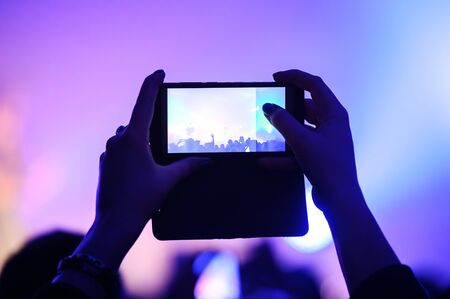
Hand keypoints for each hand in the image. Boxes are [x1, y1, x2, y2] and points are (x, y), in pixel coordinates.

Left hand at [96, 70, 207, 227]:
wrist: (114, 223)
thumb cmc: (141, 200)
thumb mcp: (168, 180)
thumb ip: (188, 166)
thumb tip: (207, 160)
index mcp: (133, 138)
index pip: (144, 102)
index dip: (152, 83)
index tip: (160, 73)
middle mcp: (118, 140)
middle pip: (137, 120)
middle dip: (151, 121)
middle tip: (167, 128)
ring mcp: (109, 151)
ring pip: (128, 135)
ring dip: (141, 138)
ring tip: (155, 155)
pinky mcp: (106, 163)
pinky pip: (121, 148)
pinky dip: (132, 150)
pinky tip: (142, 167)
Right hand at [263, 69, 359, 212]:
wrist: (339, 200)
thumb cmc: (327, 167)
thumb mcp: (301, 141)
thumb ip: (283, 122)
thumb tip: (269, 108)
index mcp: (334, 114)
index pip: (315, 85)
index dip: (295, 77)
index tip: (276, 77)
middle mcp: (333, 124)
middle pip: (307, 106)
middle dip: (287, 106)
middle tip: (269, 105)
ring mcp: (327, 140)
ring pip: (302, 128)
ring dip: (285, 130)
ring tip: (266, 130)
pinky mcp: (321, 155)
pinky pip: (300, 147)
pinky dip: (286, 152)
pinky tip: (267, 161)